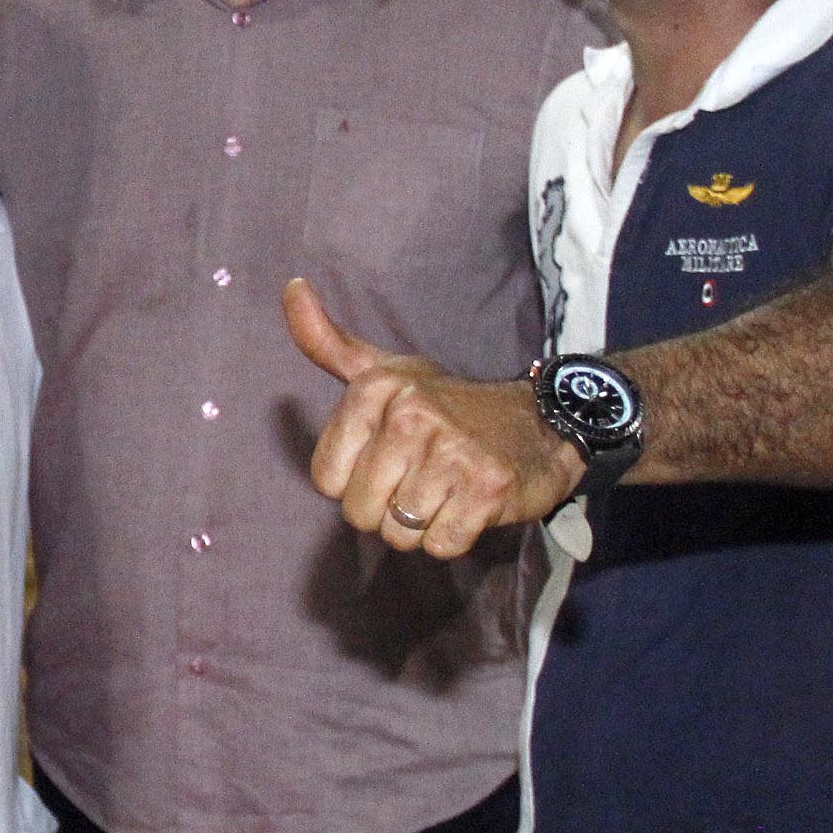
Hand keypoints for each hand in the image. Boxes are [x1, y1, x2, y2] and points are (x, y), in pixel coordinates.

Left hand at [286, 279, 583, 556]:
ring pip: (400, 533)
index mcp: (377, 390)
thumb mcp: (384, 371)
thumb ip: (329, 342)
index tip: (386, 459)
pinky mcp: (487, 490)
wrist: (540, 422)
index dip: (354, 482)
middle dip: (387, 509)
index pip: (327, 479)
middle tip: (420, 479)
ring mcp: (452, 453)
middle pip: (361, 511)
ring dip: (422, 525)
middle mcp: (412, 416)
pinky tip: (468, 504)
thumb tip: (291, 288)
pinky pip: (441, 545)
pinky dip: (453, 536)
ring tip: (445, 490)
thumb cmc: (446, 405)